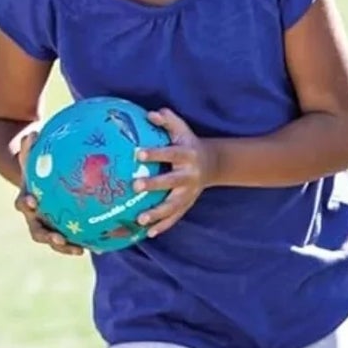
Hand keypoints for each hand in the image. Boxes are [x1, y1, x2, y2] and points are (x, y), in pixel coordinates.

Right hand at [14, 130, 85, 256]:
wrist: (40, 183)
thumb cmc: (39, 167)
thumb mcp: (34, 156)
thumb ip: (32, 148)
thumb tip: (31, 133)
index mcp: (28, 200)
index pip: (23, 204)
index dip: (27, 204)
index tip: (34, 202)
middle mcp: (36, 218)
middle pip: (38, 232)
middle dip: (48, 237)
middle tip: (58, 239)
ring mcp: (49, 227)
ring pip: (55, 241)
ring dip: (66, 247)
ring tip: (80, 250)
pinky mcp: (63, 231)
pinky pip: (74, 239)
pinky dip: (86, 244)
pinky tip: (102, 247)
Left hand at [135, 108, 213, 237]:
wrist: (212, 164)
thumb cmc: (187, 143)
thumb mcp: (181, 129)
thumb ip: (167, 120)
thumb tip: (149, 114)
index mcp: (187, 155)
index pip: (171, 153)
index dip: (156, 154)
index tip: (138, 153)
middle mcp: (190, 175)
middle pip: (172, 181)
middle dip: (154, 184)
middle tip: (135, 186)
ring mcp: (189, 193)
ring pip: (173, 205)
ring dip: (157, 213)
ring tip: (140, 220)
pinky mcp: (187, 205)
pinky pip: (175, 217)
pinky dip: (163, 226)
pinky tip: (149, 234)